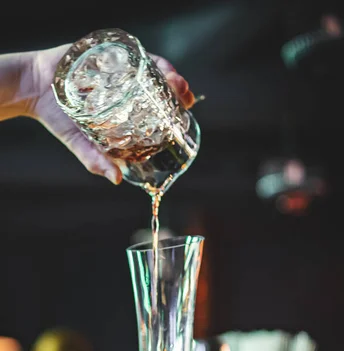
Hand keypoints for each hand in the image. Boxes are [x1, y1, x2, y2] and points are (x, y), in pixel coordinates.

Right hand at [27, 44, 195, 184]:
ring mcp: (120, 71)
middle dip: (177, 89)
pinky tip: (157, 67)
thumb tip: (117, 180)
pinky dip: (147, 60)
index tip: (187, 110)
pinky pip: (134, 54)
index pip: (158, 108)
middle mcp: (128, 89)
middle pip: (161, 86)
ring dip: (168, 73)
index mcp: (127, 110)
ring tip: (176, 81)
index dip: (175, 108)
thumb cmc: (59, 119)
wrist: (34, 89)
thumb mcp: (79, 142)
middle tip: (185, 95)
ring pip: (152, 68)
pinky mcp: (110, 55)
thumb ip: (96, 160)